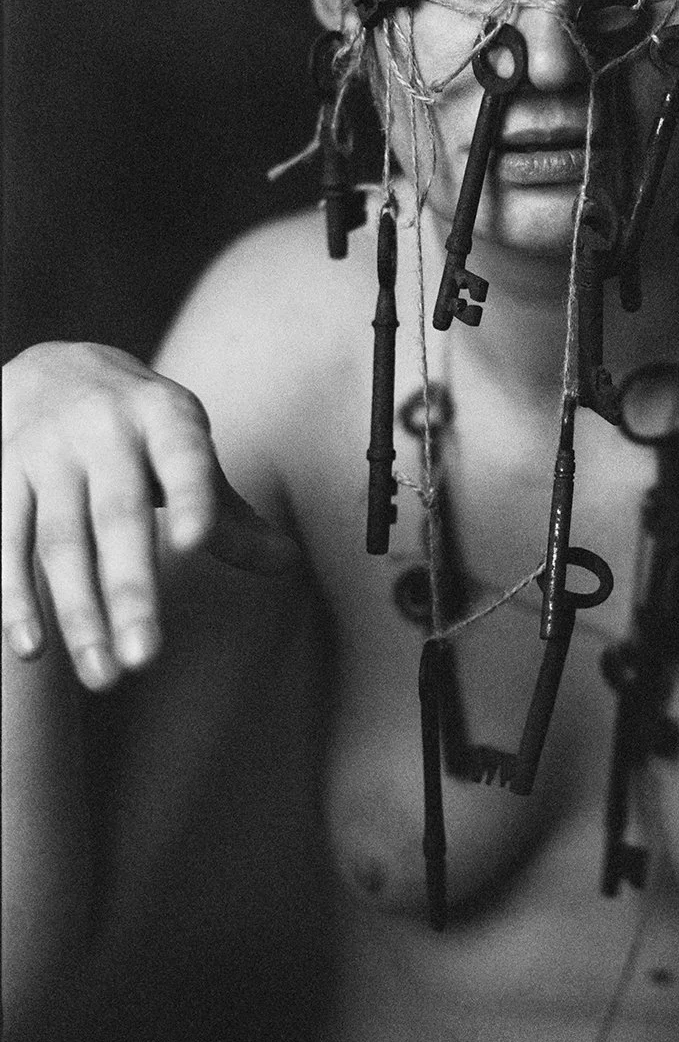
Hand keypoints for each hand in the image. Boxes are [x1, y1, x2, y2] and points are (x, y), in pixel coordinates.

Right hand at [2, 343, 299, 689]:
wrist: (50, 367)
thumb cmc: (141, 426)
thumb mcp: (188, 448)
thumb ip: (228, 511)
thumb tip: (287, 562)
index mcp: (166, 417)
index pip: (184, 459)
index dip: (191, 497)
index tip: (195, 543)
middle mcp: (105, 428)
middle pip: (119, 517)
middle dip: (131, 590)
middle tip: (144, 660)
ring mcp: (48, 450)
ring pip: (61, 541)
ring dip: (78, 613)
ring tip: (103, 674)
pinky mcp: (2, 472)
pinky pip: (6, 541)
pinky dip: (14, 596)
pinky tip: (30, 647)